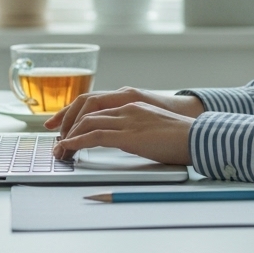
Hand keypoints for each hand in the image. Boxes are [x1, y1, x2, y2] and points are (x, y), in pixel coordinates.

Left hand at [50, 101, 193, 165]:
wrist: (197, 137)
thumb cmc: (181, 136)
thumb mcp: (154, 125)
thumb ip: (137, 128)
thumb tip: (127, 140)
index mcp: (132, 103)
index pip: (94, 103)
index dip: (74, 112)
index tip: (61, 124)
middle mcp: (126, 107)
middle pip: (85, 110)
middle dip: (66, 124)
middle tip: (56, 139)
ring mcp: (127, 119)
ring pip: (86, 122)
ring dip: (68, 136)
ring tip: (60, 150)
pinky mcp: (128, 135)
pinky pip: (94, 136)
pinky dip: (77, 143)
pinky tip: (69, 149)